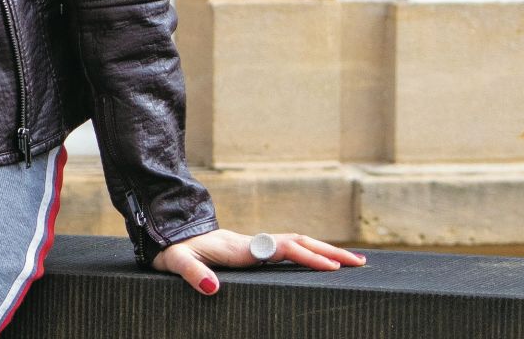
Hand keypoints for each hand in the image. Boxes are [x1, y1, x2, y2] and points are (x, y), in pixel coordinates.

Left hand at [151, 228, 366, 294]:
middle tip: (360, 263)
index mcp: (241, 249)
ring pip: (295, 244)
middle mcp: (252, 244)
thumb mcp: (176, 263)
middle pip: (299, 242)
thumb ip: (193, 275)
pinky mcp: (249, 252)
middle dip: (330, 252)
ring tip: (351, 262)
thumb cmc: (170, 250)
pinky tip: (317, 263)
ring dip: (323, 251)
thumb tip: (214, 290)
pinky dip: (307, 254)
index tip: (333, 267)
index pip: (283, 250)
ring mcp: (252, 247)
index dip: (309, 257)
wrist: (163, 232)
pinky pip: (286, 251)